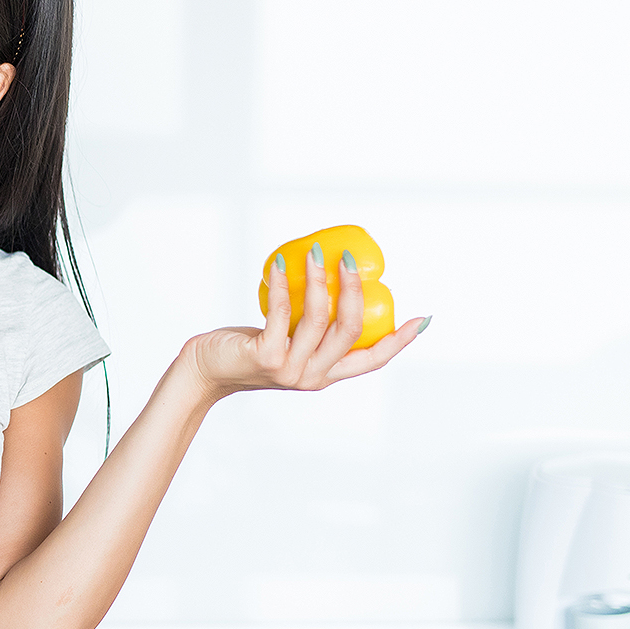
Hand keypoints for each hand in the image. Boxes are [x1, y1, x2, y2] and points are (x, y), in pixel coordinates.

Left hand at [183, 244, 426, 397]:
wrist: (206, 371)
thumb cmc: (248, 350)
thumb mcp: (289, 344)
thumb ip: (310, 329)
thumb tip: (332, 283)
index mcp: (326, 375)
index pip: (373, 360)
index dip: (400, 341)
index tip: (422, 317)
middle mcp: (313, 376)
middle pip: (351, 330)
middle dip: (354, 290)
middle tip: (350, 258)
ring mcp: (290, 369)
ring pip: (319, 319)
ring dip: (319, 279)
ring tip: (315, 252)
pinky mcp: (265, 357)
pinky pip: (282, 313)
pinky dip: (284, 285)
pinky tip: (283, 264)